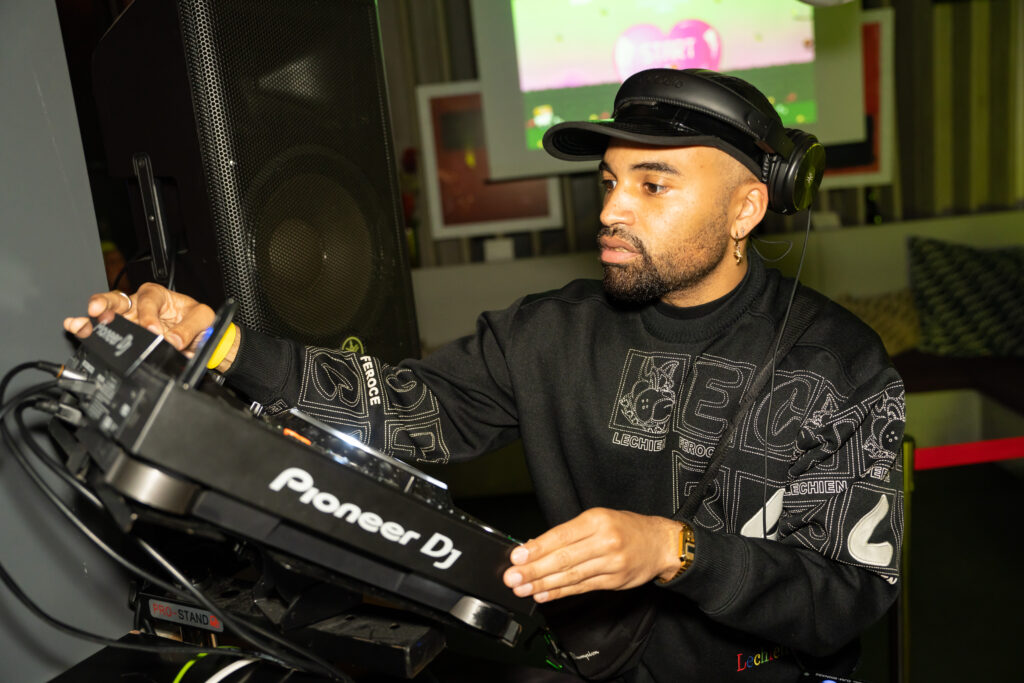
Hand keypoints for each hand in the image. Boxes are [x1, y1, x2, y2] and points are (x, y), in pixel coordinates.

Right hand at [63, 283, 216, 357]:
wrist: (196, 339)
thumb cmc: (197, 322)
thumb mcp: (203, 319)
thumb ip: (189, 328)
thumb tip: (174, 341)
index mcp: (157, 295)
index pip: (149, 301)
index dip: (149, 315)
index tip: (153, 330)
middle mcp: (138, 305)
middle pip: (117, 299)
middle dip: (105, 304)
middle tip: (99, 312)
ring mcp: (127, 320)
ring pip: (105, 315)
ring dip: (91, 319)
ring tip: (80, 323)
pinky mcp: (123, 335)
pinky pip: (103, 331)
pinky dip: (89, 331)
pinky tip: (77, 329)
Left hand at [502, 507, 681, 602]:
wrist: (660, 544)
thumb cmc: (626, 528)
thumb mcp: (599, 518)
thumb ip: (568, 533)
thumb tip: (535, 545)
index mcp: (597, 520)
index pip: (561, 536)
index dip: (537, 548)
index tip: (517, 558)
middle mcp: (605, 541)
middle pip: (564, 558)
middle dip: (534, 570)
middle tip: (513, 578)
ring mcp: (611, 564)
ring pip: (571, 576)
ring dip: (543, 584)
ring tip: (523, 589)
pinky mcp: (614, 582)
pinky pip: (582, 588)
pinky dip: (560, 592)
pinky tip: (544, 595)